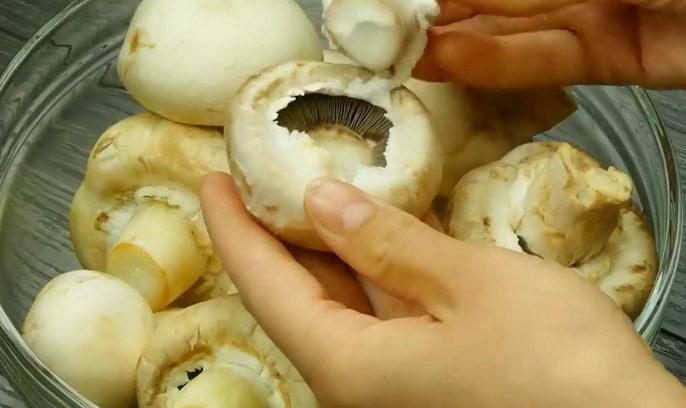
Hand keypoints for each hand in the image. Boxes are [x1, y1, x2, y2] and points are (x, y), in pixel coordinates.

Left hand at [200, 172, 685, 407]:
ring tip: (309, 191)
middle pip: (295, 298)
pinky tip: (376, 233)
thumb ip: (389, 243)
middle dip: (272, 236)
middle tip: (257, 176)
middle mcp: (358, 385)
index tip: (213, 182)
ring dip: (324, 249)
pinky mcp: (429, 377)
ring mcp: (394, 384)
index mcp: (348, 367)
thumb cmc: (556, 369)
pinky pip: (381, 316)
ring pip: (340, 305)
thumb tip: (321, 203)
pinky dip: (373, 271)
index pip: (265, 287)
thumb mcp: (469, 285)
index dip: (233, 229)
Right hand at [414, 0, 685, 87]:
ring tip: (403, 54)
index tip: (399, 4)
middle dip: (441, 14)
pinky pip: (545, 61)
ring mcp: (594, 16)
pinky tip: (449, 63)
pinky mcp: (610, 57)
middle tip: (384, 34)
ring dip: (455, 43)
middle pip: (496, 0)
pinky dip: (496, 65)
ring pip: (512, 31)